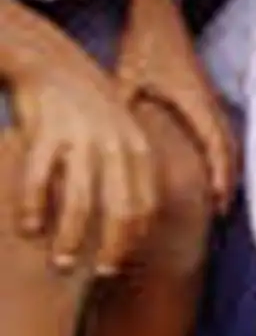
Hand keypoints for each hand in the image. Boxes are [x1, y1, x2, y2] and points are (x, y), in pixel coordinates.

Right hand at [11, 35, 154, 274]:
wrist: (54, 61)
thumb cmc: (89, 108)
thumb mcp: (122, 134)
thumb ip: (130, 170)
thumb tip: (137, 217)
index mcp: (138, 148)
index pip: (145, 204)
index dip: (135, 237)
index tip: (121, 260)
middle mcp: (116, 145)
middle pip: (120, 209)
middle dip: (112, 247)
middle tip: (99, 273)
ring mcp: (82, 139)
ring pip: (80, 200)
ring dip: (72, 236)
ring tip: (62, 261)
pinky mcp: (47, 132)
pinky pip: (40, 178)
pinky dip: (35, 206)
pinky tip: (29, 227)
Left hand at [118, 0, 236, 215]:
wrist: (158, 15)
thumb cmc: (145, 44)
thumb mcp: (128, 79)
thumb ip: (122, 113)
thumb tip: (107, 145)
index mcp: (195, 102)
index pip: (217, 145)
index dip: (220, 176)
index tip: (218, 202)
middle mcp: (208, 103)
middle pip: (230, 147)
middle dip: (228, 179)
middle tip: (220, 209)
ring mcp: (209, 99)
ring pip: (227, 140)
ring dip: (226, 166)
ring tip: (218, 194)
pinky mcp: (203, 95)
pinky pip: (219, 130)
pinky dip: (219, 152)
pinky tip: (206, 163)